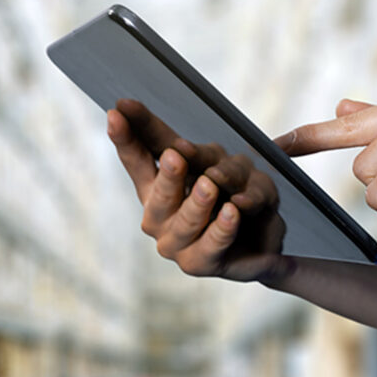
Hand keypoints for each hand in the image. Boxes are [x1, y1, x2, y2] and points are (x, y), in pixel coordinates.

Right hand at [108, 99, 293, 283]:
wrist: (259, 236)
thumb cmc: (228, 191)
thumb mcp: (210, 160)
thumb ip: (190, 151)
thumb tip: (165, 136)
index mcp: (154, 188)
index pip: (136, 160)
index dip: (126, 138)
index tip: (117, 113)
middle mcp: (159, 219)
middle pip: (160, 196)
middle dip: (169, 177)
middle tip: (176, 156)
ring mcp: (179, 244)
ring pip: (188, 221)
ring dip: (199, 203)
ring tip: (210, 185)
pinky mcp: (205, 263)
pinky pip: (214, 244)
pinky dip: (223, 228)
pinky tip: (232, 212)